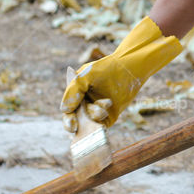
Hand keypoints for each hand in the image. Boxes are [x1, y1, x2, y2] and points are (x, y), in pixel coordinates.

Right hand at [60, 16, 181, 128]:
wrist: (129, 68)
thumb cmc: (105, 69)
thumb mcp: (85, 76)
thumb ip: (73, 91)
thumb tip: (65, 110)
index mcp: (75, 96)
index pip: (68, 112)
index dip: (68, 121)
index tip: (73, 126)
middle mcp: (84, 105)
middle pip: (77, 121)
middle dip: (80, 123)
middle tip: (85, 123)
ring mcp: (97, 112)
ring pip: (91, 123)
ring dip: (96, 115)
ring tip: (107, 101)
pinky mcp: (109, 116)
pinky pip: (102, 125)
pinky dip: (102, 125)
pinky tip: (107, 112)